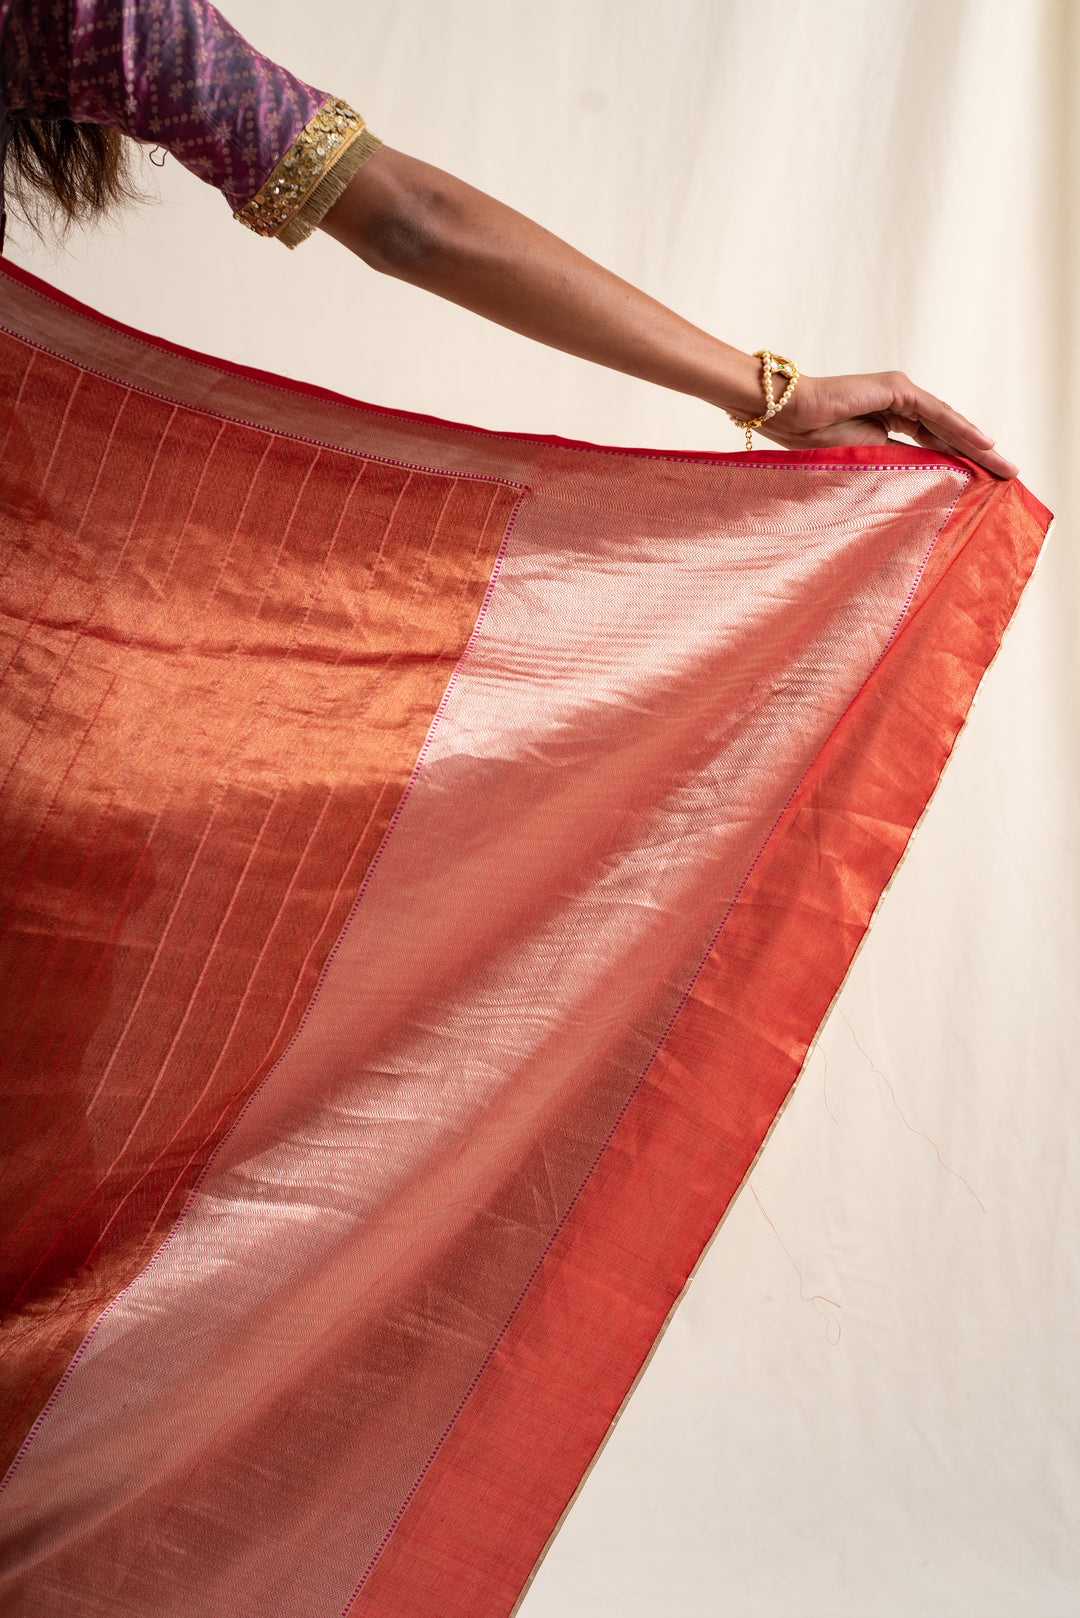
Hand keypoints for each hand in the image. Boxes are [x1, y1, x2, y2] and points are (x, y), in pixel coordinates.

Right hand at [757, 371, 1017, 478]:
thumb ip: (895, 465)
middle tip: (1007, 475)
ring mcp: (900, 393)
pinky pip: (937, 414)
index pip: (933, 444)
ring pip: (948, 424)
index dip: (959, 462)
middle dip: (979, 455)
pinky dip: (960, 430)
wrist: (789, 415)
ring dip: (979, 445)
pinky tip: (983, 444)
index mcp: (888, 422)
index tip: (982, 483)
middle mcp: (899, 404)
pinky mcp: (898, 389)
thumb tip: (924, 488)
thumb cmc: (812, 440)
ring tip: (1004, 466)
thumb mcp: (864, 460)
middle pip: (948, 433)